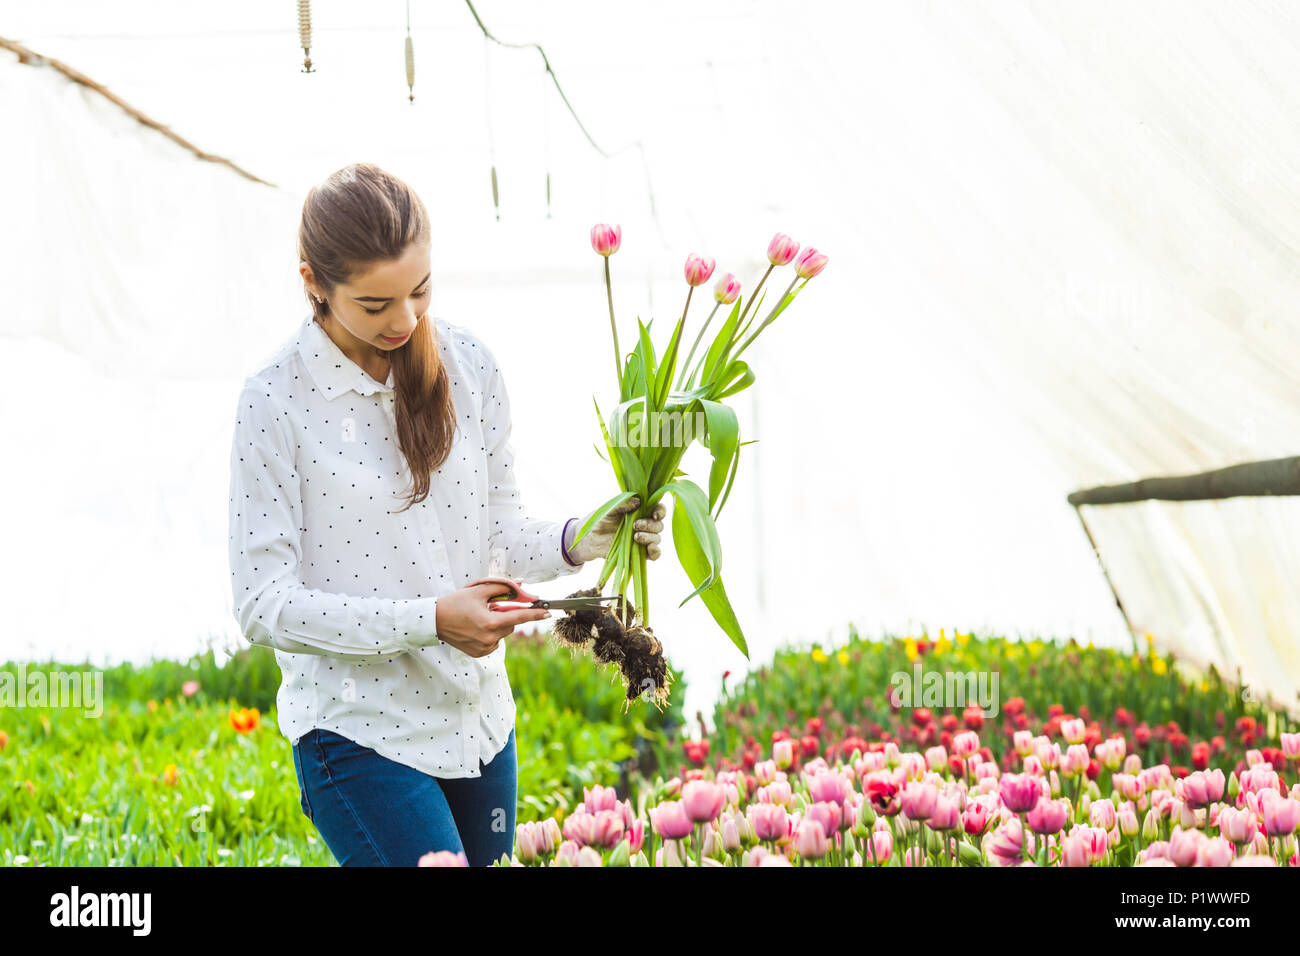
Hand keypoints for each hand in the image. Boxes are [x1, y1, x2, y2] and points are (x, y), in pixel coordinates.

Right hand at [433, 582, 550, 657]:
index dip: (535, 614)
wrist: (434, 621)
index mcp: (490, 623)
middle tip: (491, 607)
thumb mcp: (478, 591)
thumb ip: (502, 587)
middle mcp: (489, 638)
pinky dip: (491, 634)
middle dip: (506, 614)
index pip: (519, 617)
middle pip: (511, 625)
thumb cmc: (455, 603)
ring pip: (503, 634)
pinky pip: (495, 642)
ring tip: (480, 618)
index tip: (548, 612)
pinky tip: (477, 628)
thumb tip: (522, 584)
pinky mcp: (479, 654)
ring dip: (498, 624)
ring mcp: (484, 648)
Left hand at [564, 497, 666, 564]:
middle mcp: (645, 525)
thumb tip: (638, 501)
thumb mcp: (609, 510)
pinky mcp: (640, 553)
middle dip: (650, 525)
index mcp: (641, 512)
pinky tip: (650, 548)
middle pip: (659, 525)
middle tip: (635, 526)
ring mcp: (643, 540)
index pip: (658, 510)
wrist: (590, 539)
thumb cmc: (600, 520)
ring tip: (635, 537)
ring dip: (649, 537)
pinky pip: (654, 554)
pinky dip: (656, 552)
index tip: (654, 514)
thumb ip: (623, 504)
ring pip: (657, 538)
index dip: (660, 511)